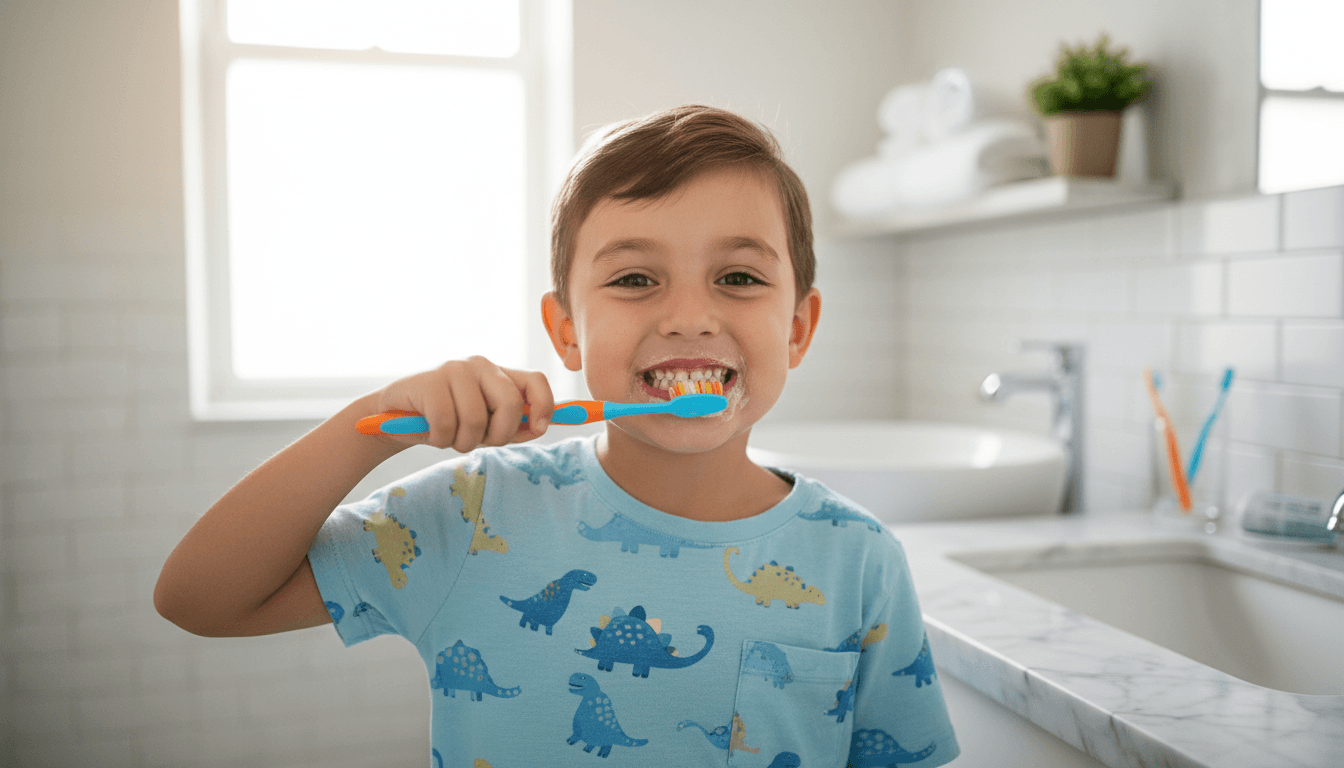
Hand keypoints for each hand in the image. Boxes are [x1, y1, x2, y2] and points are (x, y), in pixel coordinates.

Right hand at [370, 356, 554, 451]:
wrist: (395, 418)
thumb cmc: (447, 422)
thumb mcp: (485, 425)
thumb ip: (513, 425)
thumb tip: (539, 427)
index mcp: (500, 374)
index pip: (536, 380)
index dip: (544, 405)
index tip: (538, 429)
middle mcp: (481, 365)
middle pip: (509, 403)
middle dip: (497, 435)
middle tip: (478, 442)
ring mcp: (454, 370)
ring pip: (475, 419)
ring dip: (462, 442)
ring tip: (449, 437)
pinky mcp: (428, 381)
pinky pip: (445, 423)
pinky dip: (439, 439)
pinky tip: (430, 432)